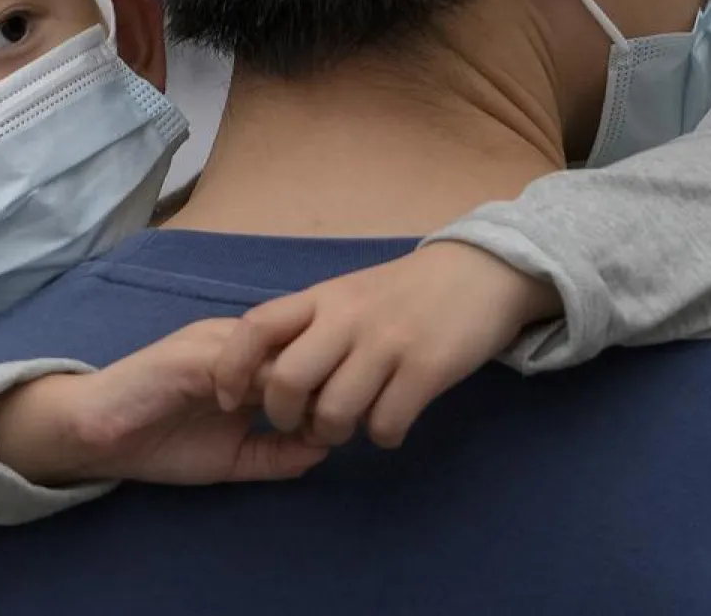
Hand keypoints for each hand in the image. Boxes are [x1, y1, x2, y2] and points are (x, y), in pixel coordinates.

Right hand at [0, 319, 326, 486]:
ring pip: (282, 351)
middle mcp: (237, 341)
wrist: (95, 436)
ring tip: (326, 419)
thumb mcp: (234, 458)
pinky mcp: (195, 354)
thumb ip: (277, 455)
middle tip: (351, 419)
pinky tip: (284, 417)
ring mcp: (216, 342)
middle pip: (305, 346)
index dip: (337, 386)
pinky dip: (273, 389)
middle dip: (333, 381)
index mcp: (248, 360)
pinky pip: (246, 363)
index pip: (308, 358)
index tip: (358, 419)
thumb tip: (326, 449)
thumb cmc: (161, 443)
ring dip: (309, 386)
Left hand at [213, 242, 560, 449]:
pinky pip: (387, 424)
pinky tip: (390, 424)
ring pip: (336, 412)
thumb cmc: (404, 292)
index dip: (232, 368)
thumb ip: (311, 329)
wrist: (480, 273)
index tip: (230, 398)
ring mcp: (388, 343)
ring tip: (347, 427)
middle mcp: (348, 318)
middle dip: (284, 416)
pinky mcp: (428, 368)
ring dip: (334, 434)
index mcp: (321, 298)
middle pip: (288, 381)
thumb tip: (271, 378)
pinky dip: (382, 436)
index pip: (255, 327)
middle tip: (300, 424)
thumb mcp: (347, 296)